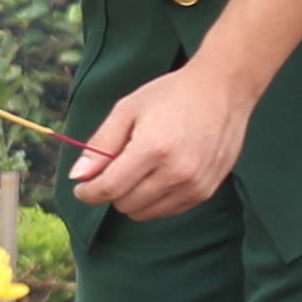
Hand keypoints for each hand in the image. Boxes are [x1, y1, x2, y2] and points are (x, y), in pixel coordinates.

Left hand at [67, 59, 253, 223]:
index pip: (110, 188)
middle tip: (116, 166)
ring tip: (140, 168)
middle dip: (111, 190)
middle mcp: (175, 173)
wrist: (223, 89)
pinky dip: (155, 200)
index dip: (88, 192)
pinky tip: (159, 174)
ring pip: (145, 212)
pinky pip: (167, 211)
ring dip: (133, 197)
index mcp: (152, 149)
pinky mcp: (206, 192)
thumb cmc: (172, 95)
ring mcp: (194, 185)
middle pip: (125, 204)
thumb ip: (100, 144)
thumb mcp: (127, 109)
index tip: (81, 188)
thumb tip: (78, 176)